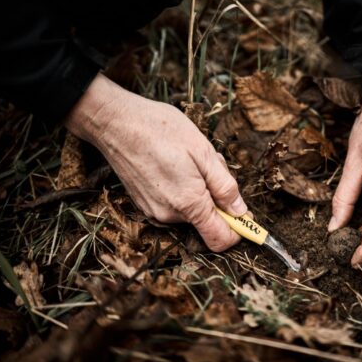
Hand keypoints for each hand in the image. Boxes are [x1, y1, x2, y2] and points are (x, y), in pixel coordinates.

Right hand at [65, 74, 246, 251]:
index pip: (220, 240)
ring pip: (191, 210)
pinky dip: (183, 188)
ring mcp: (154, 211)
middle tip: (209, 165)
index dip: (239, 230)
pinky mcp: (144, 204)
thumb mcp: (203, 151)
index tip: (247, 217)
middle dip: (216, 197)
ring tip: (187, 159)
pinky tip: (174, 163)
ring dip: (199, 190)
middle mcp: (169, 215)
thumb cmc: (160, 129)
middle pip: (208, 220)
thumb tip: (241, 211)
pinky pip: (175, 204)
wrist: (114, 122)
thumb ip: (224, 186)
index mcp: (189, 203)